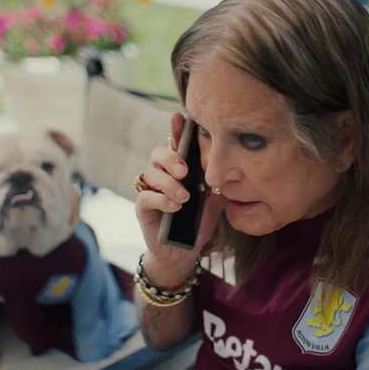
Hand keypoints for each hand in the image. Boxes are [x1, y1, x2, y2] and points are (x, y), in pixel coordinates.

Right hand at [134, 113, 225, 287]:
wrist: (184, 252)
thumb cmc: (198, 222)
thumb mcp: (213, 200)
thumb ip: (216, 181)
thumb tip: (226, 163)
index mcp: (179, 169)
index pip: (175, 143)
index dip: (175, 129)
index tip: (179, 117)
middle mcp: (162, 175)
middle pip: (158, 154)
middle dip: (172, 158)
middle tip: (185, 171)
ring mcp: (150, 190)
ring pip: (151, 173)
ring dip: (169, 184)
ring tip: (184, 198)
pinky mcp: (142, 208)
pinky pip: (145, 196)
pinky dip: (161, 199)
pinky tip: (174, 206)